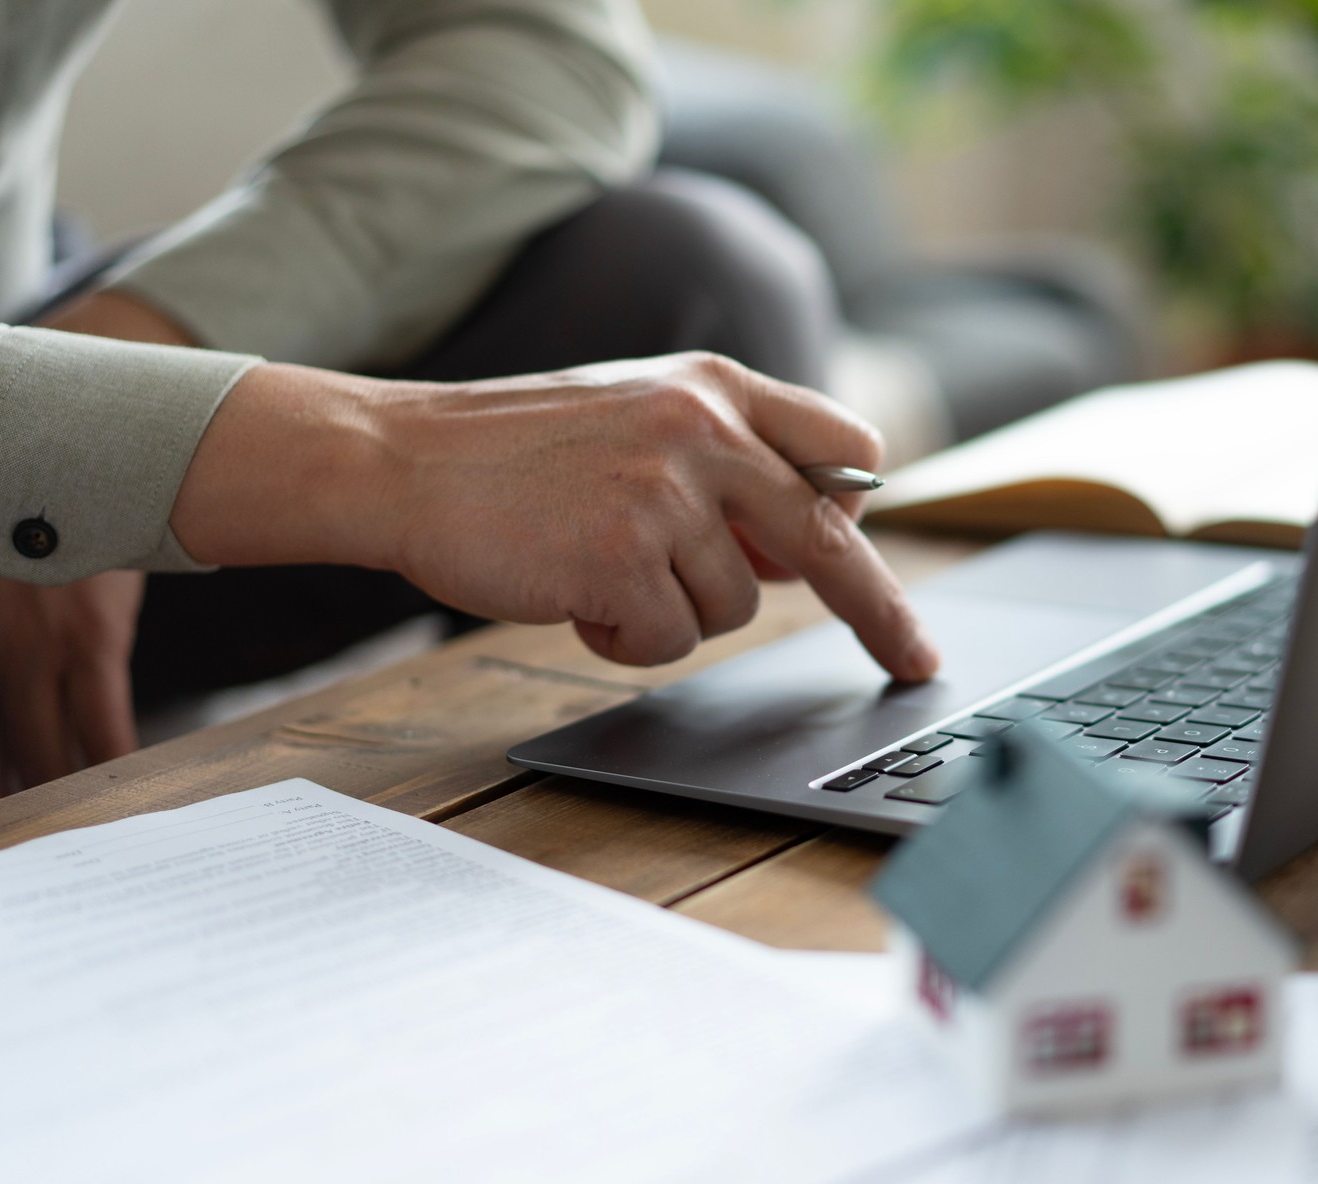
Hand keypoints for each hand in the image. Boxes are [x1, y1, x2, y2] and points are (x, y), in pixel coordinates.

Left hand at [0, 292, 182, 812]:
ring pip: (42, 764)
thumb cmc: (19, 532)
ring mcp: (27, 655)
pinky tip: (129, 794)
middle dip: (6, 826)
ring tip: (90, 839)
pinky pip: (101, 735)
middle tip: (36, 860)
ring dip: (67, 808)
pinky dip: (114, 773)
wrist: (73, 457)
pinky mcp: (88, 644)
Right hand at [173, 352, 941, 680]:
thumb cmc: (517, 453)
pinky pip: (670, 639)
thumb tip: (804, 548)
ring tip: (600, 568)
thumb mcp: (638, 419)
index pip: (843, 448)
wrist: (402, 460)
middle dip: (880, 614)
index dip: (865, 513)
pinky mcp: (624, 558)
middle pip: (830, 542)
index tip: (887, 561)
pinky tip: (574, 595)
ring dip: (675, 611)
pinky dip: (625, 638)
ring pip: (735, 606)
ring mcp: (667, 494)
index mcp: (716, 387)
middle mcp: (706, 430)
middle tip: (915, 663)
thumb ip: (724, 465)